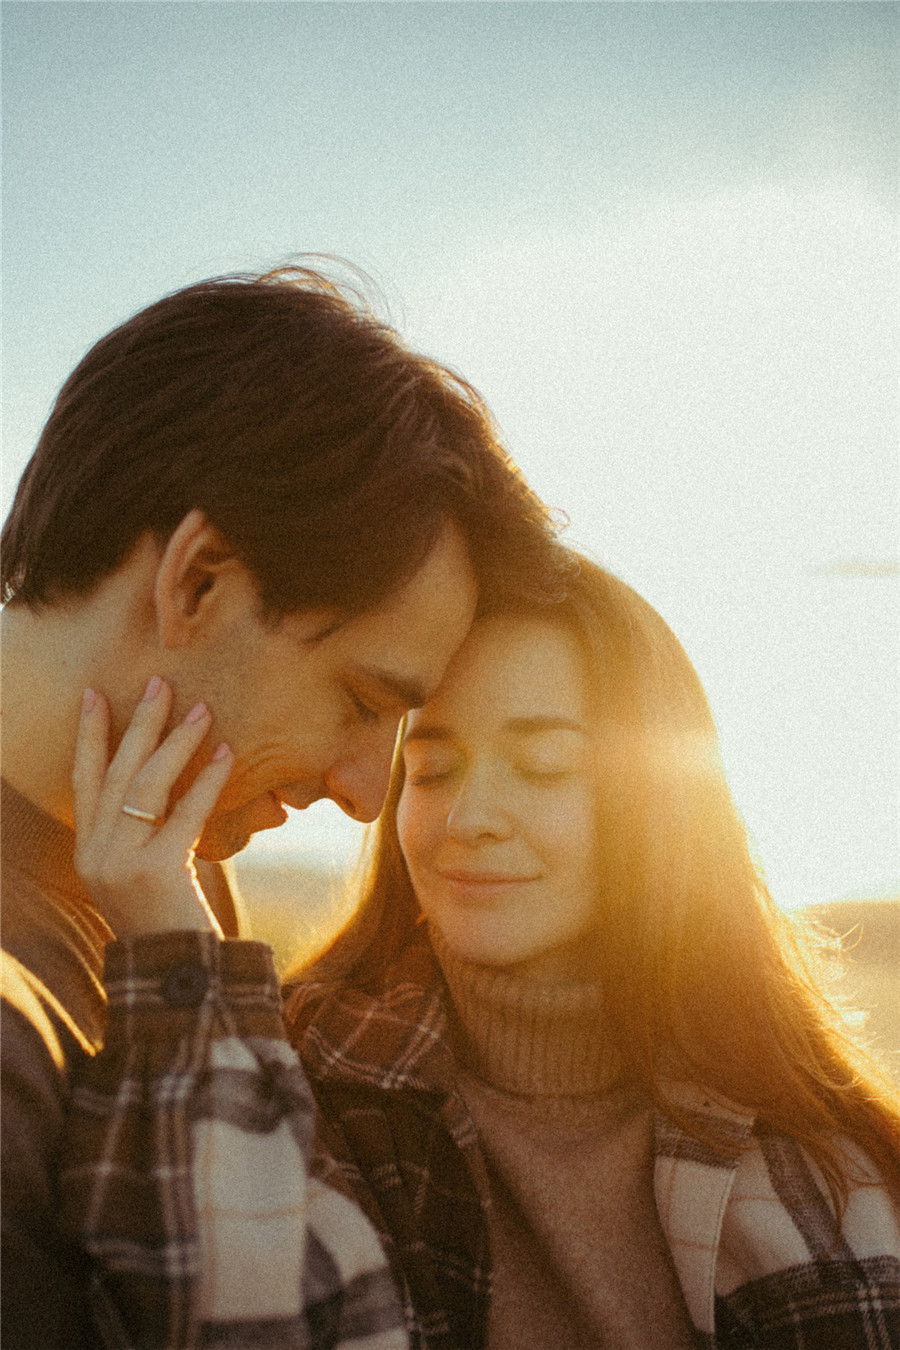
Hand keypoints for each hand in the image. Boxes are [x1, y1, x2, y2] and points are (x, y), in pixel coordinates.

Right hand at [73, 676, 233, 938]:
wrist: (178, 975)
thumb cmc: (170, 920)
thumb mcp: (145, 870)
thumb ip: (147, 829)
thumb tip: (173, 779)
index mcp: (88, 850)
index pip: (84, 779)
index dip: (89, 735)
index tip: (95, 692)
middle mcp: (97, 853)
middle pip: (115, 771)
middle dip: (138, 722)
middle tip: (160, 683)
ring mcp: (121, 862)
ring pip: (146, 785)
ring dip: (176, 742)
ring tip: (201, 709)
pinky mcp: (157, 870)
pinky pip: (185, 813)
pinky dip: (207, 780)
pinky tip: (226, 754)